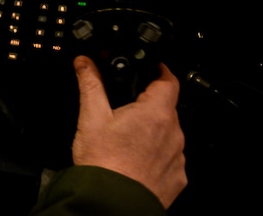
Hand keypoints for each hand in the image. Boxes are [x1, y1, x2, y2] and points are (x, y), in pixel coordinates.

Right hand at [71, 55, 186, 208]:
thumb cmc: (104, 161)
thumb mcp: (91, 116)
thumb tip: (85, 62)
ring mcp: (178, 157)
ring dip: (153, 131)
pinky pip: (170, 158)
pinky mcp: (177, 178)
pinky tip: (135, 159)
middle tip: (126, 107)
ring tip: (127, 138)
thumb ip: (91, 84)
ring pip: (168, 134)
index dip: (161, 70)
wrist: (112, 202)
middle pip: (167, 108)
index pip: (169, 80)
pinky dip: (156, 155)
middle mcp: (174, 134)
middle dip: (149, 104)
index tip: (152, 68)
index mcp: (156, 113)